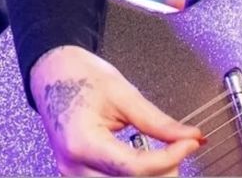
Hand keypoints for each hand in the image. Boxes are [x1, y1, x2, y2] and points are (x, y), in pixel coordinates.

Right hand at [30, 46, 203, 176]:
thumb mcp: (123, 93)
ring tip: (165, 154)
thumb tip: (188, 136)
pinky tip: (146, 162)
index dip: (168, 158)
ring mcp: (73, 174)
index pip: (134, 166)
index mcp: (82, 142)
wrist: (52, 74)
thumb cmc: (78, 77)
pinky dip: (134, 176)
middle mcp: (74, 166)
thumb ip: (157, 121)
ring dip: (150, 176)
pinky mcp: (78, 175)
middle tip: (181, 146)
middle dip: (163, 169)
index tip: (189, 143)